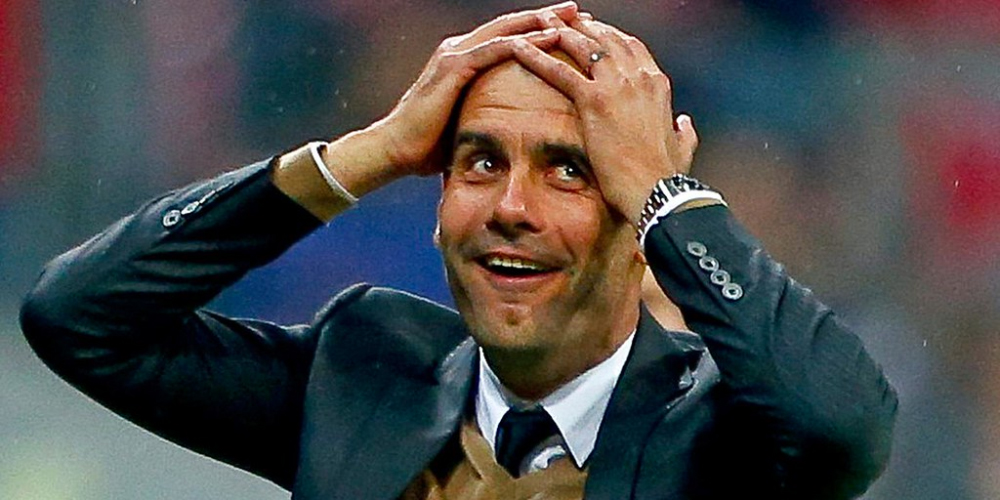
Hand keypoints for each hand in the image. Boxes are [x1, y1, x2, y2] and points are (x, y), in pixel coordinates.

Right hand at [362, 2, 582, 179]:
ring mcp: (454, 55)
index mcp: (463, 60)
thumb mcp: (465, 122)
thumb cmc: (428, 145)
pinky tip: (548, 36)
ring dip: (540, 21)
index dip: (537, 30)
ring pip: (506, 31)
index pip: (506, 38)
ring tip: (571, 16)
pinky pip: (494, 49)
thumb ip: (485, 113)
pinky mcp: (453, 68)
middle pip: (510, 27)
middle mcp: (458, 49)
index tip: (569, 28)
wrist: (395, 151)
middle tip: (577, 10)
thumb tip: (510, 129)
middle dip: (545, 16)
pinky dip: (523, 41)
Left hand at [510, 19, 698, 224]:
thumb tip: (684, 121)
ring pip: (582, 46)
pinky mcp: (595, 101)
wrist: (658, 191)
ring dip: (557, 29)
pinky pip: (559, 71)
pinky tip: (517, 47)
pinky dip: (536, 56)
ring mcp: (617, 86)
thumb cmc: (667, 177)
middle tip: (559, 17)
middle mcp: (638, 77)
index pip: (629, 47)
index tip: (592, 30)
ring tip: (538, 20)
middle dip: (581, 25)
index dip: (609, 35)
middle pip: (605, 38)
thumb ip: (683, 130)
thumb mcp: (682, 147)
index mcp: (656, 84)